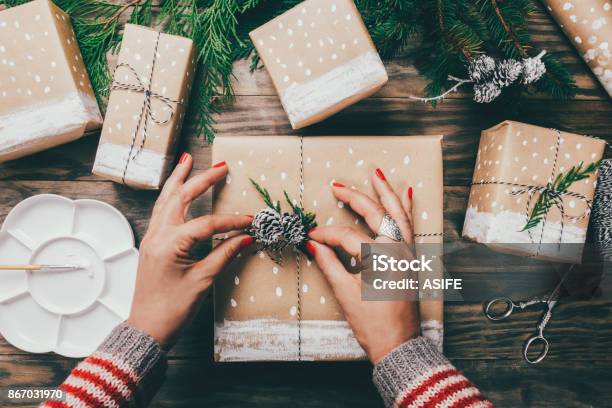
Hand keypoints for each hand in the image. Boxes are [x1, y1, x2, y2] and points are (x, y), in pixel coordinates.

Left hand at [127, 154, 253, 348]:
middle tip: (221, 165)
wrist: (146, 328)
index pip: (207, 224)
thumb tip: (247, 237)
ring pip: (166, 200)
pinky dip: (171, 195)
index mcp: (170, 244)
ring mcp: (151, 238)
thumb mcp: (202, 281)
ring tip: (187, 160)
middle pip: (181, 198)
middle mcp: (157, 235)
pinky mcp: (152, 244)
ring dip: (179, 179)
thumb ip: (225, 255)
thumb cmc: (172, 309)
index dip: (232, 221)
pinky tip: (176, 189)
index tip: (251, 221)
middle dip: (201, 179)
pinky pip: (161, 211)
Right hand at [306, 168, 419, 363]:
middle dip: (355, 197)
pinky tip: (408, 194)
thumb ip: (329, 263)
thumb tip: (311, 244)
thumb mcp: (346, 293)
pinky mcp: (410, 259)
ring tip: (377, 174)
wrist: (398, 344)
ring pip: (398, 214)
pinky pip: (409, 227)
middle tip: (337, 185)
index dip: (325, 235)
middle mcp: (398, 248)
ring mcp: (407, 252)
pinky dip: (406, 209)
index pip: (347, 237)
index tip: (309, 237)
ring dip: (387, 193)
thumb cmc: (372, 323)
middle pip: (375, 215)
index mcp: (380, 255)